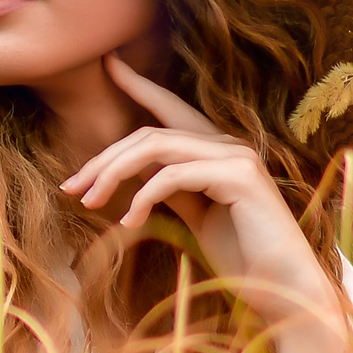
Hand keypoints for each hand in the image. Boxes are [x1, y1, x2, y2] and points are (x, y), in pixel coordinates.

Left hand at [60, 54, 345, 338]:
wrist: (282, 289)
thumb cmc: (242, 258)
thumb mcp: (195, 216)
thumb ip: (171, 187)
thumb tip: (135, 171)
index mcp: (219, 151)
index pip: (171, 110)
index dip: (140, 85)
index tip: (109, 64)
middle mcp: (230, 145)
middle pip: (151, 133)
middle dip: (104, 158)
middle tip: (70, 186)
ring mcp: (238, 158)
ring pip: (157, 147)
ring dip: (113, 173)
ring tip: (88, 201)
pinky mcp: (240, 177)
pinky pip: (174, 175)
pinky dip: (144, 196)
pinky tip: (129, 222)